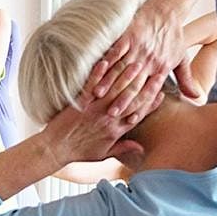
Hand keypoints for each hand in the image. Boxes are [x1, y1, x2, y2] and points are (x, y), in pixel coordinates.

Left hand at [45, 61, 163, 165]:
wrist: (55, 150)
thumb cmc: (78, 153)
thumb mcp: (103, 154)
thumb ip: (123, 148)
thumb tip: (141, 148)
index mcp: (116, 130)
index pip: (139, 114)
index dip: (152, 103)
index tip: (161, 92)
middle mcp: (109, 118)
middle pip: (133, 98)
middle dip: (146, 84)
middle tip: (157, 71)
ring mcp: (95, 109)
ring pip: (116, 89)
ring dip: (127, 75)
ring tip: (138, 62)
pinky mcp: (80, 102)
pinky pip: (92, 85)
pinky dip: (99, 73)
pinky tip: (107, 61)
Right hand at [95, 3, 197, 116]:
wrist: (167, 12)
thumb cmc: (173, 36)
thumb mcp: (182, 59)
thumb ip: (186, 80)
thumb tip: (196, 98)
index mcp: (161, 68)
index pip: (148, 91)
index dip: (138, 106)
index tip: (127, 118)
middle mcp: (149, 61)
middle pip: (133, 84)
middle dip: (121, 100)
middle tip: (109, 114)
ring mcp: (137, 49)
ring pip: (121, 70)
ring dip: (109, 83)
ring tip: (97, 97)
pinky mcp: (127, 37)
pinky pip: (114, 52)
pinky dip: (105, 63)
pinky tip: (95, 72)